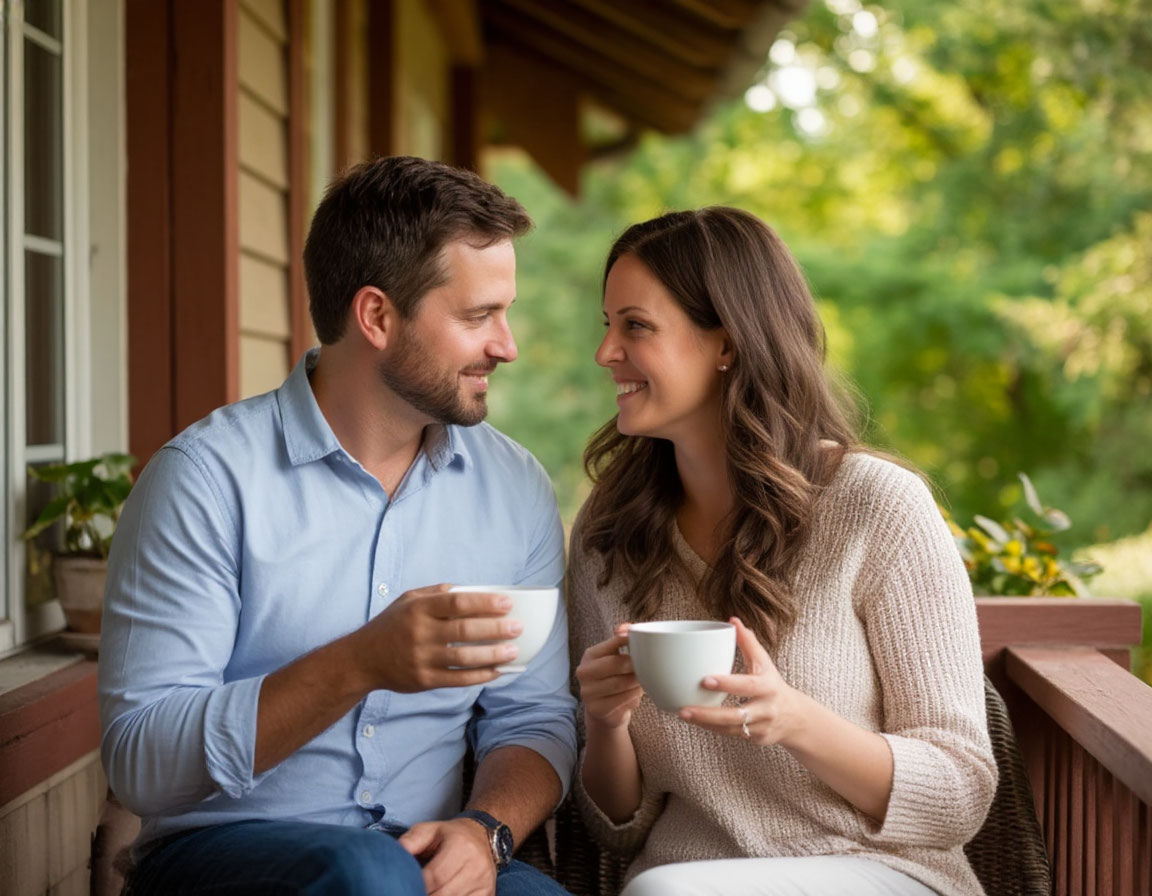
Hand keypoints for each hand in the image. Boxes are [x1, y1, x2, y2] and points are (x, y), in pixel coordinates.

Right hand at [352, 585, 520, 691]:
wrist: (362, 659)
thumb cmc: (391, 625)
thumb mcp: (408, 599)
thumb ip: (438, 593)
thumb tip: (470, 590)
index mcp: (419, 608)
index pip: (458, 602)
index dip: (485, 602)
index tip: (507, 603)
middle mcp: (420, 632)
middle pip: (465, 630)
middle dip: (495, 628)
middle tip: (517, 627)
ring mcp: (421, 658)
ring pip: (464, 657)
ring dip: (493, 654)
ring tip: (513, 650)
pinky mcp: (424, 680)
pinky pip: (458, 679)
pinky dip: (480, 675)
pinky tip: (496, 671)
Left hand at [399, 818, 496, 895]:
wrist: (482, 836)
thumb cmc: (449, 836)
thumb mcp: (428, 830)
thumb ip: (410, 842)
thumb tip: (394, 859)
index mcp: (461, 846)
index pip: (434, 877)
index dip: (416, 886)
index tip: (404, 888)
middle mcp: (477, 866)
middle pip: (443, 895)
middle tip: (412, 892)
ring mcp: (485, 884)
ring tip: (425, 893)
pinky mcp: (488, 895)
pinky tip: (439, 895)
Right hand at [576, 625, 642, 729]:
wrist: (604, 710)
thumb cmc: (614, 678)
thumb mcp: (615, 657)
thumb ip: (621, 638)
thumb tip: (626, 627)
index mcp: (590, 655)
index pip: (612, 643)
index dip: (630, 642)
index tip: (645, 642)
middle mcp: (584, 672)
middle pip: (617, 664)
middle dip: (636, 665)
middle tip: (650, 667)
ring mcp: (588, 692)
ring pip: (621, 683)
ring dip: (637, 682)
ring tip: (645, 681)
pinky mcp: (597, 709)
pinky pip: (622, 700)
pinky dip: (634, 696)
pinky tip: (636, 694)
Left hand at [679, 617, 801, 746]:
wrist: (795, 717)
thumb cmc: (772, 684)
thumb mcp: (764, 663)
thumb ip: (748, 642)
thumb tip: (733, 620)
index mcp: (767, 686)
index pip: (747, 686)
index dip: (727, 684)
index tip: (704, 680)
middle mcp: (765, 709)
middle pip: (736, 715)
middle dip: (708, 714)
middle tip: (684, 709)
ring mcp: (760, 727)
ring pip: (729, 729)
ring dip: (705, 723)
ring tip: (682, 714)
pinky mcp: (755, 739)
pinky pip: (730, 734)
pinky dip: (712, 729)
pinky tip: (695, 721)